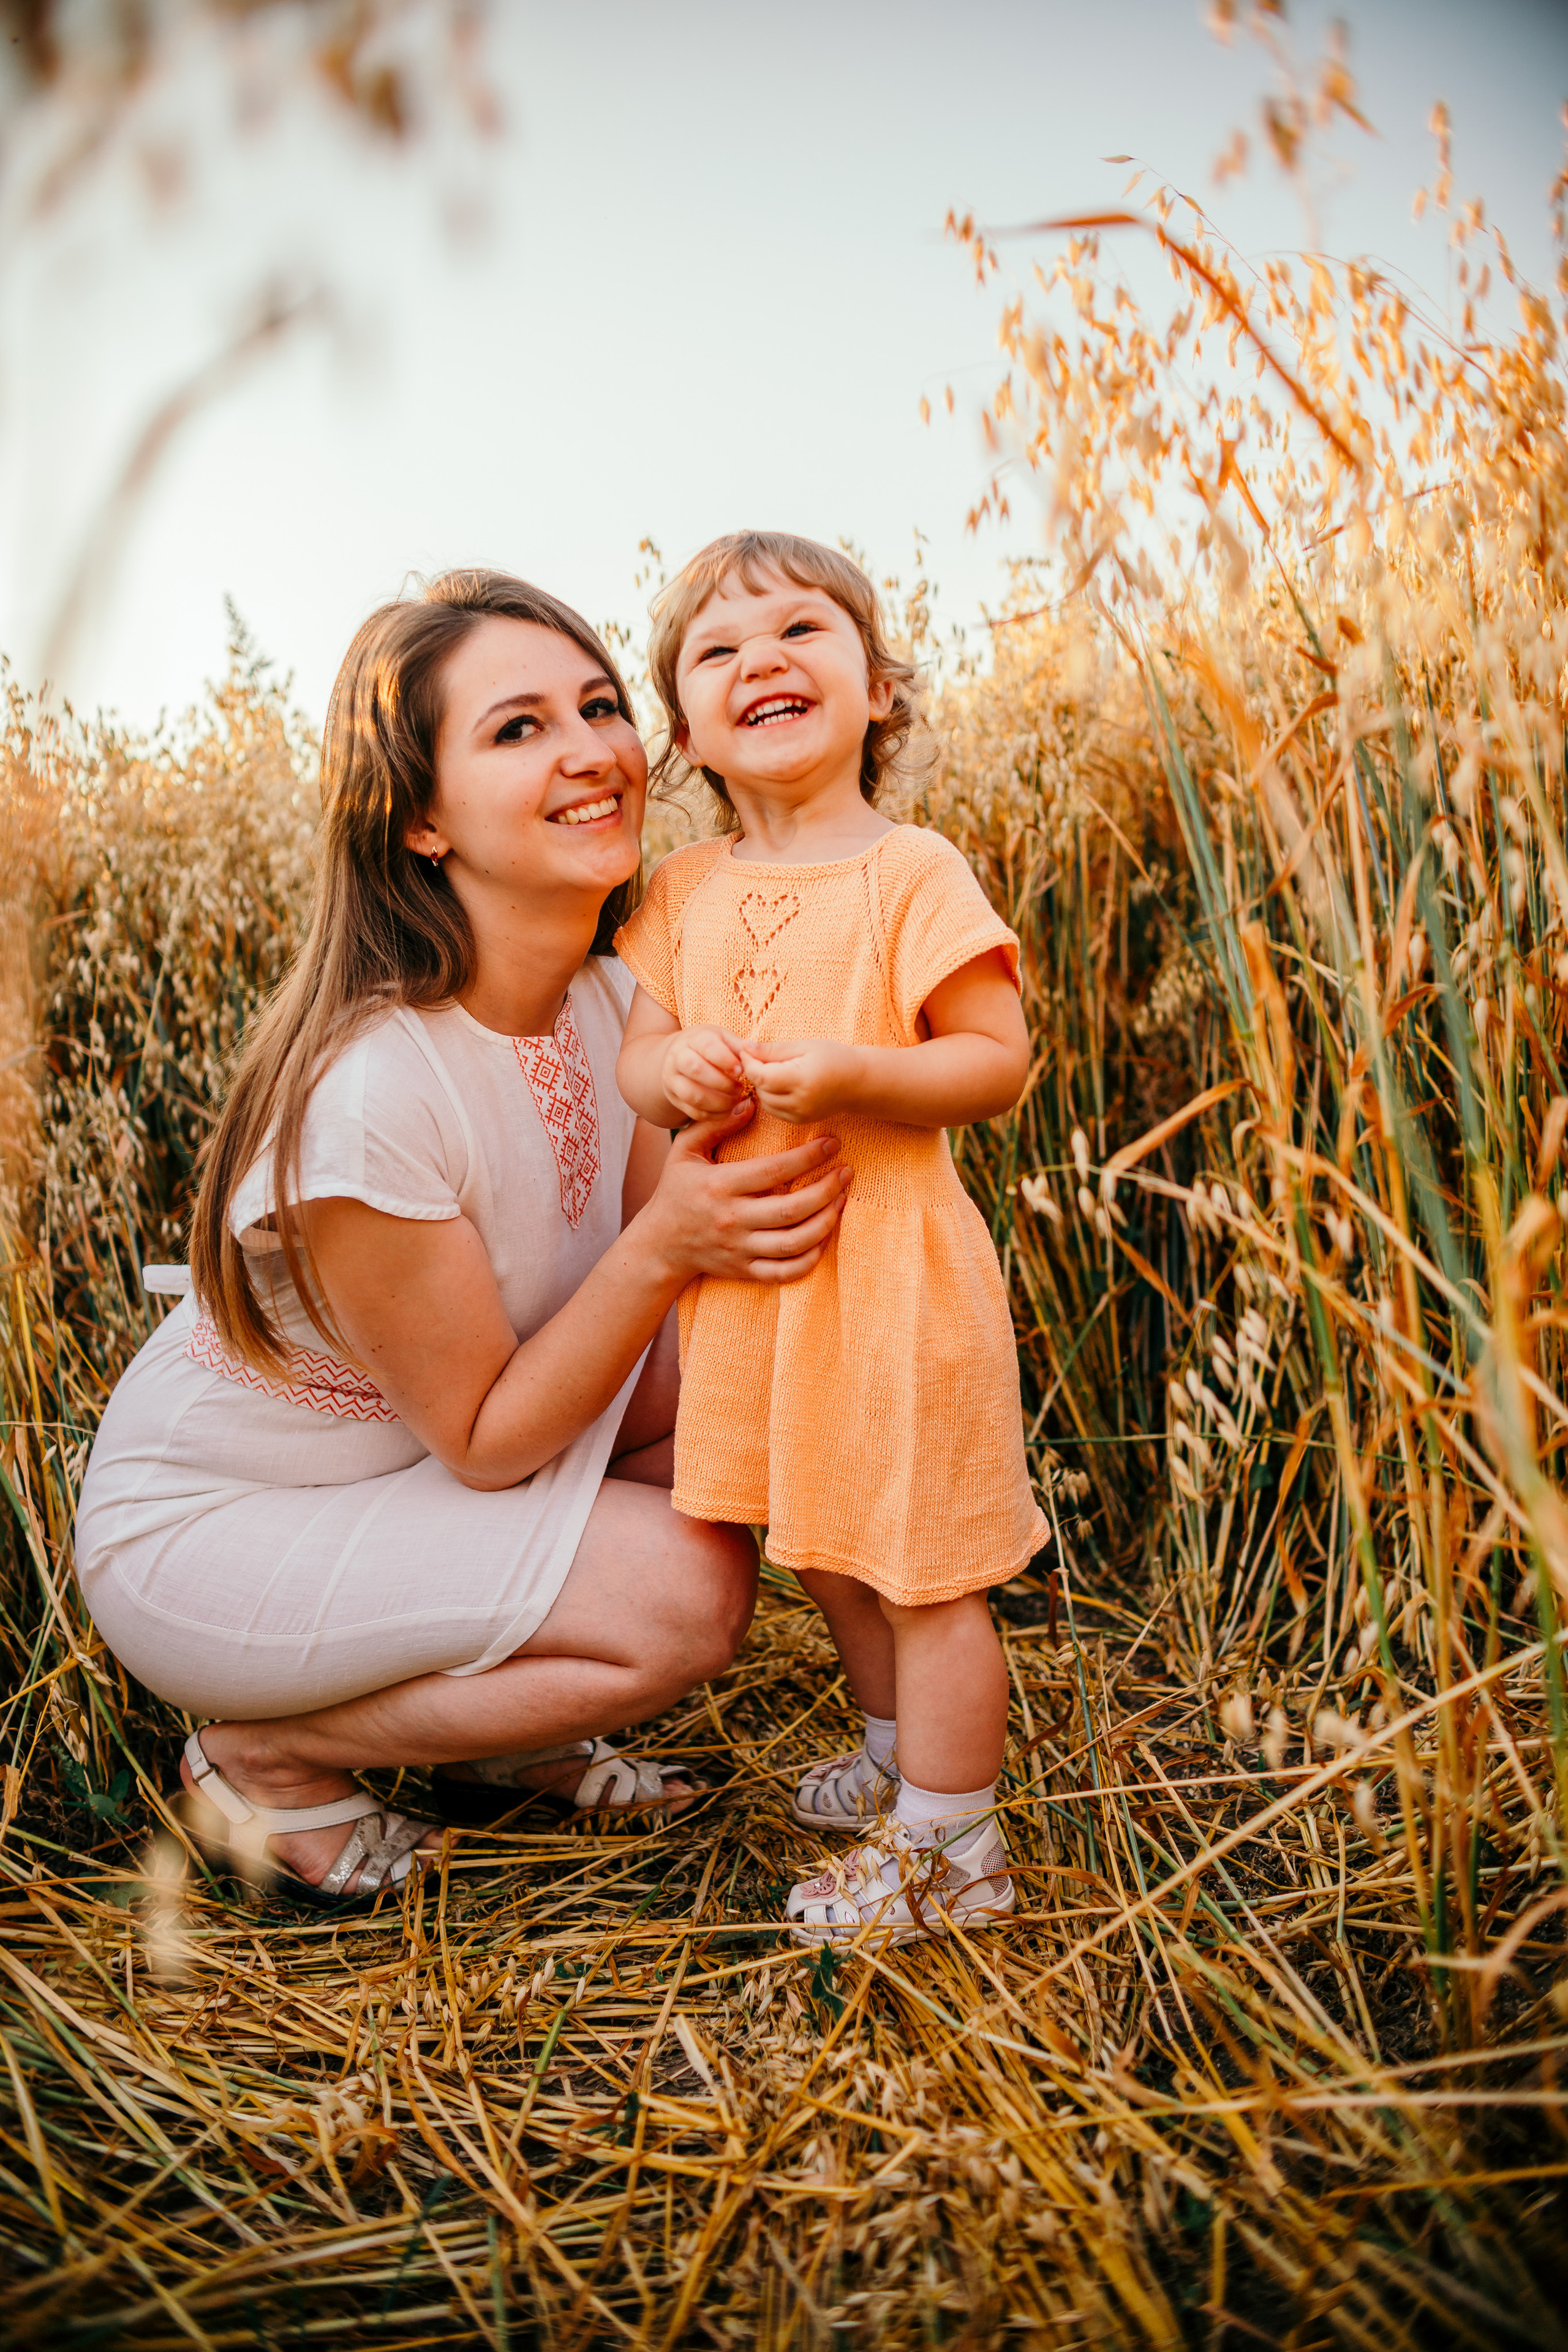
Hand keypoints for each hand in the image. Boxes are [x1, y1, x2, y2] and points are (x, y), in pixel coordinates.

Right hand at [642, 1100, 851, 1283]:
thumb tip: (749, 1102)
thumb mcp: (684, 1151)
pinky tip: (824, 1238)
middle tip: (846, 1173)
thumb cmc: (675, 1192)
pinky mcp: (744, 1270)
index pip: (773, 1171)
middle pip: (791, 1209)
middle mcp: (732, 1220)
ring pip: (793, 1243)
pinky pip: (785, 1272)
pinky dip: (810, 1259)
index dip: (808, 1157)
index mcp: (720, 1187)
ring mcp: (740, 1249)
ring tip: (841, 1200)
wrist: (658, 1245)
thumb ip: (714, 1124)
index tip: (832, 1143)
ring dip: (826, 1223)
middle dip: (826, 1190)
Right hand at [660, 1024, 752, 1121]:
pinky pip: (693, 1111)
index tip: (740, 1071)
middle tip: (740, 1088)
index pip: (707, 1046)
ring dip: (719, 1102)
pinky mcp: (675, 1098)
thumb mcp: (722, 1038)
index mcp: (693, 1039)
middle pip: (696, 1070)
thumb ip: (738, 1046)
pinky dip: (713, 1115)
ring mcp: (673, 1080)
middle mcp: (678, 1058)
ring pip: (693, 1095)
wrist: (677, 1057)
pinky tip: (728, 1110)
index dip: (725, 1060)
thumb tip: (755, 1056)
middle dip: (723, 1083)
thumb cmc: (707, 1046)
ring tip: (735, 1100)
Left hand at [738, 1038, 862, 1124]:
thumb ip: (773, 1050)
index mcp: (802, 1080)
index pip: (761, 1076)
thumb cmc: (834, 1058)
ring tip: (772, 1069)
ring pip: (765, 1102)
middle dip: (755, 1073)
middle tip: (759, 1057)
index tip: (748, 1050)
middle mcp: (800, 1102)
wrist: (859, 1082)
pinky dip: (771, 1097)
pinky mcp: (800, 1121)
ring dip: (762, 1085)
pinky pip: (774, 1110)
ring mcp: (800, 1115)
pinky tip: (780, 1083)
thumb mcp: (804, 1046)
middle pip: (761, 1089)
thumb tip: (745, 1047)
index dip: (749, 1062)